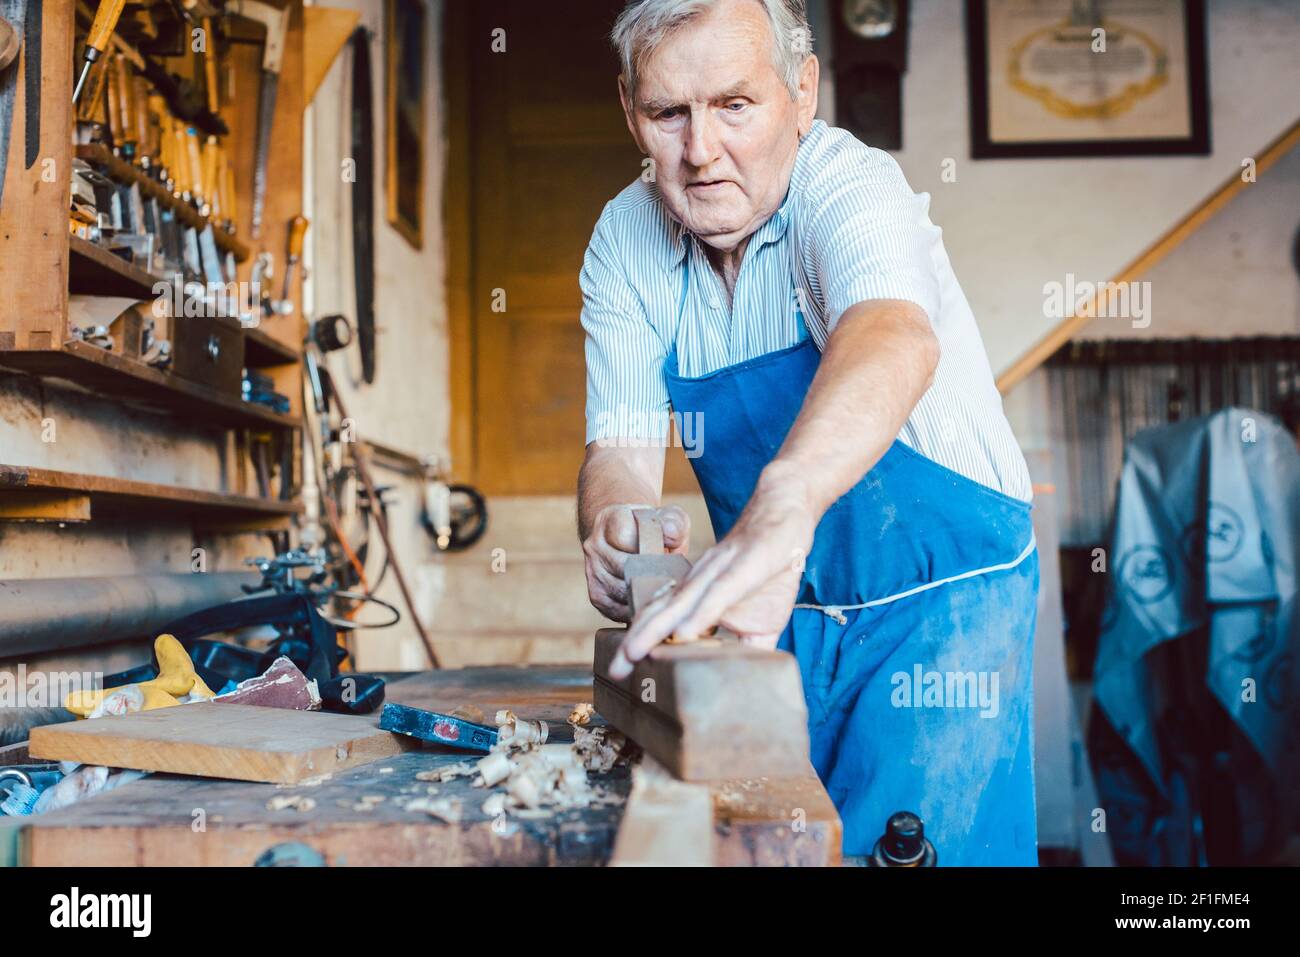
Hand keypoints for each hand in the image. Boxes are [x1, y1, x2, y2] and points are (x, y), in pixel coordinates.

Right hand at [582, 503, 690, 621]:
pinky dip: (636, 609)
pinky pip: (617, 610)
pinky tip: (650, 602)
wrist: (629, 538)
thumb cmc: (653, 530)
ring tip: (664, 590)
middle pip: (624, 567)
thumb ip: (673, 522)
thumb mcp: (667, 517)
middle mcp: (595, 545)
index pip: (625, 535)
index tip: (666, 551)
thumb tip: (671, 534)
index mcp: (610, 520)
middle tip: (672, 578)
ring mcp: (593, 571)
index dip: (649, 546)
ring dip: (646, 593)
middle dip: (652, 574)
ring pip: (621, 591)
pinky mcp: (597, 596)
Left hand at [609, 466, 816, 678]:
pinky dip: (702, 613)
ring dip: (656, 629)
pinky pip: (719, 592)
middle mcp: (700, 582)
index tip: (622, 668)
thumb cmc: (770, 567)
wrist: (786, 512)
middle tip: (615, 670)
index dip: (641, 642)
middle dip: (636, 642)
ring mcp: (720, 572)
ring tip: (634, 653)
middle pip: (662, 614)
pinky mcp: (745, 567)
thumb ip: (748, 649)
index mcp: (700, 593)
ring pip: (681, 603)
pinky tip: (686, 632)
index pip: (664, 620)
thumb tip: (745, 681)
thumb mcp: (763, 620)